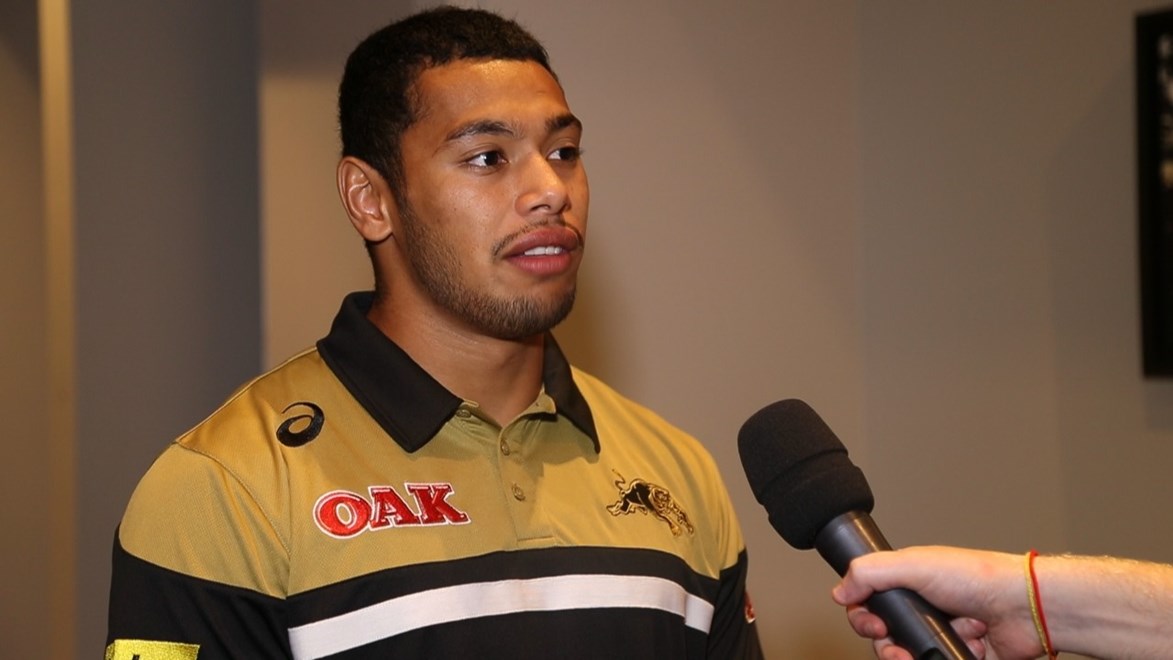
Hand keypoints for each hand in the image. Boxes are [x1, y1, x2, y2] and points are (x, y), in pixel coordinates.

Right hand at [830, 546, 1043, 659]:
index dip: (864, 618)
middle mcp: (923, 610)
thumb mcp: (915, 565)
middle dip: (890, 645)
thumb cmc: (978, 577)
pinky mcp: (958, 655)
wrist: (1024, 608)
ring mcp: (940, 635)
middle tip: (898, 647)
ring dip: (919, 653)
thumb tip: (841, 591)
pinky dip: (945, 659)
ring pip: (909, 656)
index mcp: (909, 584)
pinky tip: (962, 648)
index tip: (872, 624)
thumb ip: (871, 573)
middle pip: (887, 638)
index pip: (869, 604)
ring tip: (936, 646)